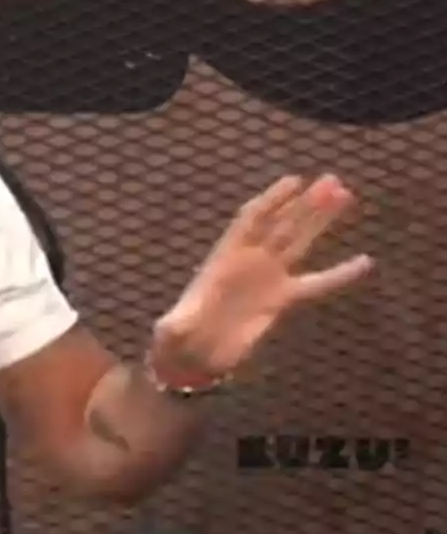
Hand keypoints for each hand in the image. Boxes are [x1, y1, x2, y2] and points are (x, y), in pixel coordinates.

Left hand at [154, 174, 372, 376]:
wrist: (194, 353)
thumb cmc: (178, 337)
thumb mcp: (173, 330)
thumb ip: (175, 326)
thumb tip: (169, 328)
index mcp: (223, 258)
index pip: (250, 221)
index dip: (271, 201)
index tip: (294, 181)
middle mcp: (248, 261)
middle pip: (281, 225)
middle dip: (305, 203)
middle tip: (332, 180)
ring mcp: (266, 278)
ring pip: (299, 242)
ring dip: (320, 220)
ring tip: (345, 195)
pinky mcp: (280, 299)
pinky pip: (316, 283)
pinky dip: (339, 274)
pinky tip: (364, 262)